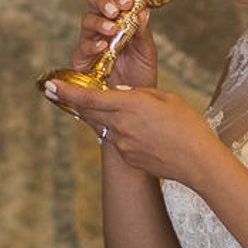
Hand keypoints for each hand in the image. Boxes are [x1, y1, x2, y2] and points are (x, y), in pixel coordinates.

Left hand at [50, 81, 220, 183]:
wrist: (198, 162)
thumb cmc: (187, 124)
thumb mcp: (164, 98)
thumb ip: (138, 94)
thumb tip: (118, 94)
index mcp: (129, 106)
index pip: (88, 98)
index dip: (66, 92)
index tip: (49, 85)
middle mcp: (120, 126)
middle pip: (88, 112)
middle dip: (72, 101)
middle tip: (57, 91)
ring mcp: (123, 145)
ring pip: (103, 126)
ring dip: (99, 115)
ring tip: (109, 107)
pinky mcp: (130, 158)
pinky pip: (118, 140)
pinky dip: (119, 130)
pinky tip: (139, 129)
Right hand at [71, 0, 157, 88]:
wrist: (134, 102)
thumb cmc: (140, 74)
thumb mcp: (146, 52)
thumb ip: (143, 33)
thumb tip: (143, 11)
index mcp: (120, 20)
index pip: (114, 0)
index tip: (128, 2)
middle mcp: (102, 27)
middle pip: (94, 3)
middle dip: (103, 2)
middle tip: (115, 10)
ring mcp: (90, 41)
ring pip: (87, 21)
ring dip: (99, 22)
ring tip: (112, 29)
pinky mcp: (81, 60)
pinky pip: (81, 47)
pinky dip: (92, 44)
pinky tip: (103, 46)